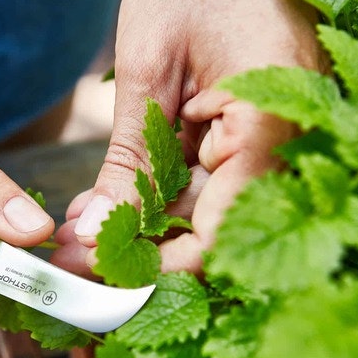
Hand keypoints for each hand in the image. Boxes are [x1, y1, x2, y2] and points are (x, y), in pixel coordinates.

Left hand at [52, 0, 326, 276]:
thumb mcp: (149, 71)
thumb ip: (130, 161)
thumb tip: (97, 237)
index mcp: (269, 123)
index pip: (222, 235)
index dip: (160, 271)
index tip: (102, 286)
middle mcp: (282, 143)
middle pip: (211, 234)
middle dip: (139, 254)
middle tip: (75, 263)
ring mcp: (267, 141)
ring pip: (202, 215)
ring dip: (139, 229)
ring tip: (77, 232)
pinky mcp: (245, 137)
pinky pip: (202, 186)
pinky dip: (153, 198)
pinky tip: (104, 205)